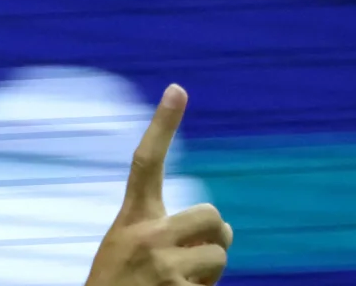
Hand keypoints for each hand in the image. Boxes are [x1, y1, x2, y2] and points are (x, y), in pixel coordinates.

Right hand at [85, 85, 232, 285]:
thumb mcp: (132, 253)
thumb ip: (167, 234)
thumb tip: (224, 231)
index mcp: (131, 220)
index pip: (146, 162)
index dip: (162, 124)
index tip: (178, 88)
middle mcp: (145, 236)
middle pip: (214, 216)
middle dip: (215, 238)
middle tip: (193, 261)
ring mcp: (163, 267)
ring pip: (221, 255)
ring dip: (210, 275)